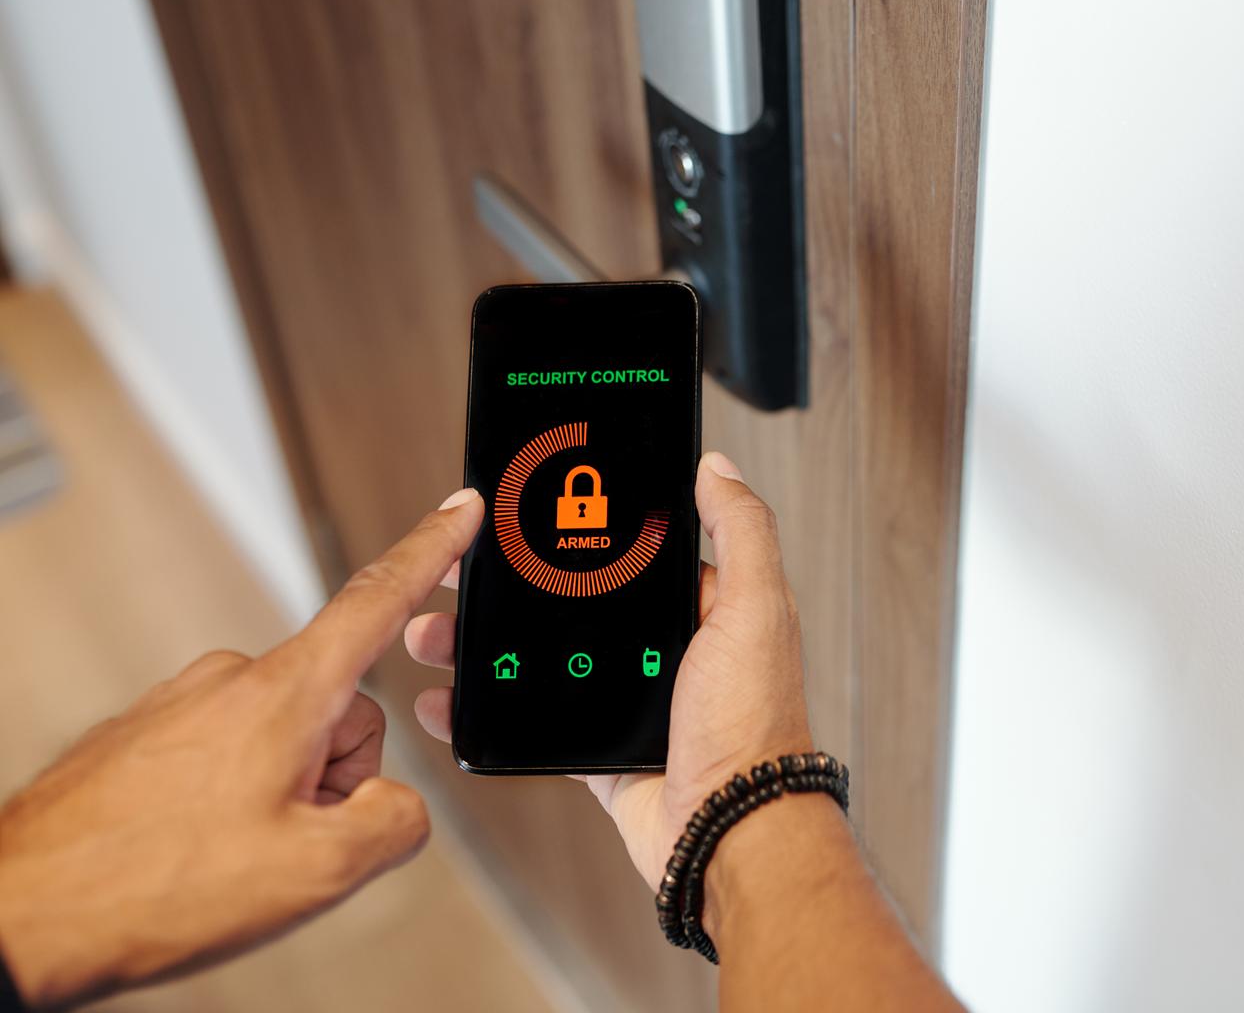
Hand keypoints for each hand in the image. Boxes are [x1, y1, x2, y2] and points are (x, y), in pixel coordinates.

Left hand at [0, 491, 484, 1007]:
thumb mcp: (315, 871)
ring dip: (280, 797)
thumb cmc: (147, 886)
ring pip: (286, 741)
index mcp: (286, 693)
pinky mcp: (150, 732)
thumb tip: (396, 808)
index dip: (432, 550)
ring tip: (226, 852)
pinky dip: (231, 802)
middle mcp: (234, 680)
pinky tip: (194, 848)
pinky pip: (230, 757)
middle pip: (341, 712)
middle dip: (334, 780)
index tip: (460, 509)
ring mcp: (187, 702)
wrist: (19, 914)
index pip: (379, 599)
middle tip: (283, 840)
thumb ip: (395, 825)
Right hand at [408, 452, 813, 886]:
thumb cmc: (753, 725)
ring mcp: (628, 700)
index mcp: (703, 609)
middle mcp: (665, 650)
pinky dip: (484, 708)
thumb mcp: (756, 610)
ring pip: (541, 658)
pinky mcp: (597, 748)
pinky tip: (445, 696)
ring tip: (433, 627)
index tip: (524, 514)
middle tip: (458, 570)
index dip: (579, 529)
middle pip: (573, 602)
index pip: (632, 554)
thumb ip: (742, 532)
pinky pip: (530, 718)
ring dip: (483, 644)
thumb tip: (717, 467)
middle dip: (512, 588)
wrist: (728, 830)